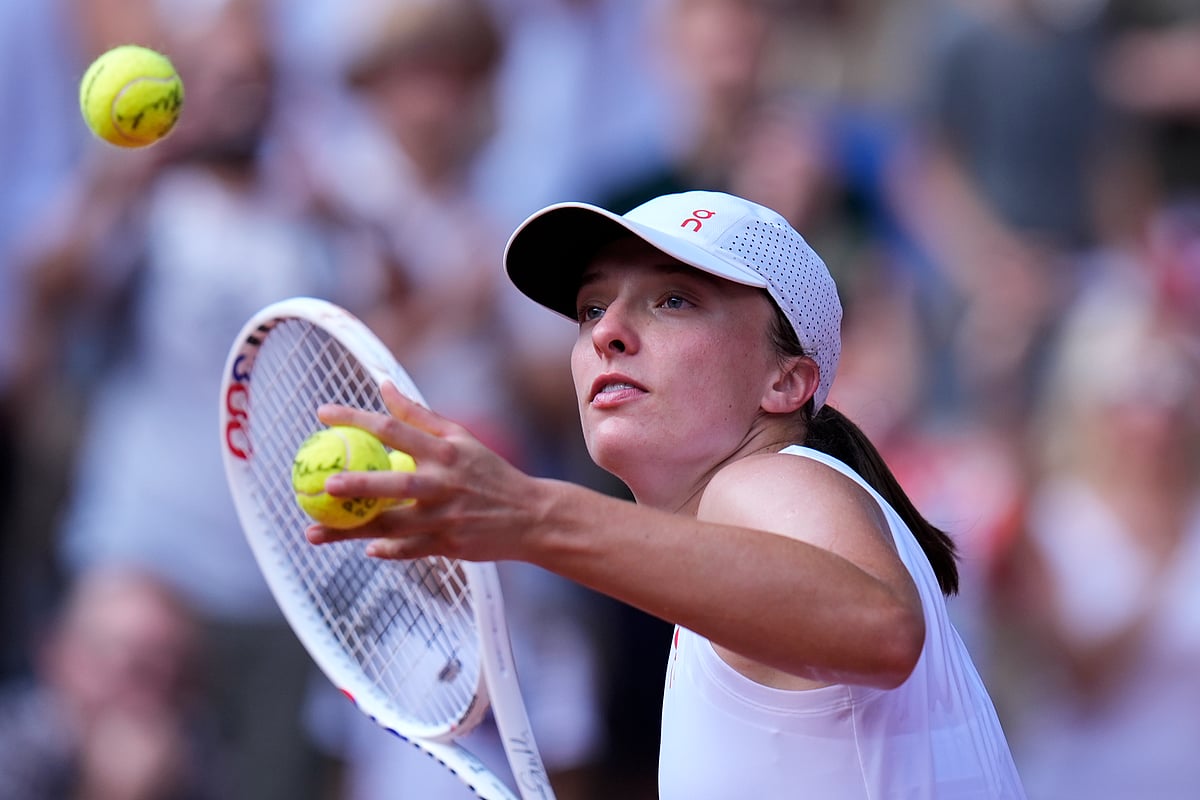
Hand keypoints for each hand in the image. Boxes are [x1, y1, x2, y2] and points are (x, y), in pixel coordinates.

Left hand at [306, 381, 546, 562]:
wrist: (531, 516)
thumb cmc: (489, 473)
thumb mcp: (461, 438)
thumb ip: (419, 415)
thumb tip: (383, 384)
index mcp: (446, 451)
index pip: (394, 429)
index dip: (357, 418)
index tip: (322, 414)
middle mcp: (445, 483)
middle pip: (394, 483)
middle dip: (359, 484)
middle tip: (324, 484)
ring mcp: (446, 517)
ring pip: (392, 525)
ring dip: (352, 531)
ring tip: (313, 533)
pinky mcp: (450, 545)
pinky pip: (410, 550)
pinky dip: (388, 552)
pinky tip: (365, 549)